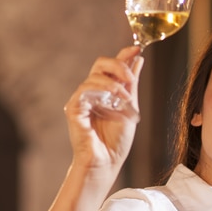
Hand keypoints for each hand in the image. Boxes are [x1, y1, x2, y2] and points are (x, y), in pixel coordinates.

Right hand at [66, 46, 143, 171]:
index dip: (123, 54)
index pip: (111, 66)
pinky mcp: (73, 109)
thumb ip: (131, 84)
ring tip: (125, 99)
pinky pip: (84, 91)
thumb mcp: (130, 107)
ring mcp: (81, 100)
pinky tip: (112, 101)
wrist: (107, 162)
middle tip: (130, 78)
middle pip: (100, 64)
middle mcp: (92, 93)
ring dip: (113, 84)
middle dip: (118, 65)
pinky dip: (100, 92)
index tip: (137, 47)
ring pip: (94, 77)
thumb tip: (138, 59)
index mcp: (105, 91)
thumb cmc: (116, 140)